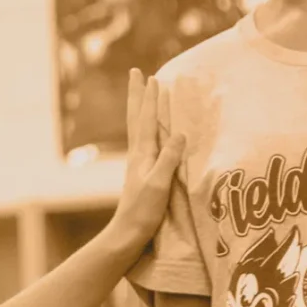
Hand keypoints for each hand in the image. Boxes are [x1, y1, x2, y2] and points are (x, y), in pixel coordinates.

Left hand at [107, 68, 184, 253]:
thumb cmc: (143, 211)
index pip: (146, 120)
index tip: (153, 76)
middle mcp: (137, 154)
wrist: (127, 234)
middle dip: (137, 95)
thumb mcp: (158, 184)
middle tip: (136, 73)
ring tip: (143, 93)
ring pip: (138, 127)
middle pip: (136, 117)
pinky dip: (147, 127)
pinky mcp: (142, 173)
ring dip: (140, 107)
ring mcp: (138, 163)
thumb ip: (168, 159)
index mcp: (142, 154)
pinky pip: (145, 140)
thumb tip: (178, 132)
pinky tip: (151, 131)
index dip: (150, 99)